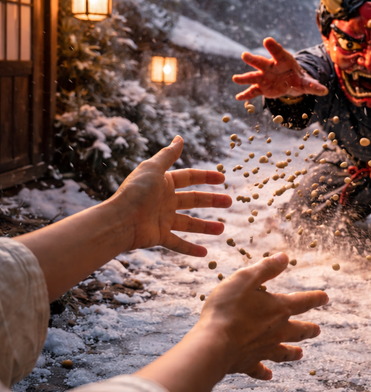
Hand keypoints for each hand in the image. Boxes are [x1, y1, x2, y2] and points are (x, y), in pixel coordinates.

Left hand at [112, 136, 231, 256]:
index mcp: (163, 183)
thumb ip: (168, 154)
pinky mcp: (159, 236)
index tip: (222, 179)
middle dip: (211, 201)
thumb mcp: (153, 168)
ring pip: (189, 223)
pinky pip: (178, 243)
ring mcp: (162, 219)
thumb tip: (179, 137)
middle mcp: (164, 200)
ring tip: (222, 229)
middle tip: (229, 202)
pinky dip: (190, 249)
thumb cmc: (135, 191)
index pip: (189, 178)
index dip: (206, 177)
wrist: (119, 220)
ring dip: (205, 227)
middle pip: (193, 200)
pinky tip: (204, 254)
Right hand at [135, 253, 327, 391]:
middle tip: (317, 330)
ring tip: (300, 354)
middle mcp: (276, 331)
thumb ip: (266, 268)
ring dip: (293, 352)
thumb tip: (285, 257)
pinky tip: (268, 375)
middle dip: (309, 329)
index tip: (325, 298)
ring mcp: (264, 349)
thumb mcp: (245, 279)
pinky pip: (259, 369)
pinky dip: (264, 372)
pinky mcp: (249, 363)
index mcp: (278, 309)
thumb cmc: (227, 308)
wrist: (213, 344)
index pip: (303, 302)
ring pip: (284, 352)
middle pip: (299, 330)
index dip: (316, 298)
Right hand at [233, 37, 327, 100]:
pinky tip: (238, 98)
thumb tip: (324, 90)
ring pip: (253, 76)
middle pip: (261, 62)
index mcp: (282, 61)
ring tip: (235, 78)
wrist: (290, 82)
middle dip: (253, 59)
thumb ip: (313, 86)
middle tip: (244, 55)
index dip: (272, 47)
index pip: (277, 52)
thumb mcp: (306, 82)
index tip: (266, 40)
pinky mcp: (261, 87)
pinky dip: (246, 94)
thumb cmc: (298, 78)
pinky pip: (252, 91)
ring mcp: (264, 77)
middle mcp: (270, 67)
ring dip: (244, 78)